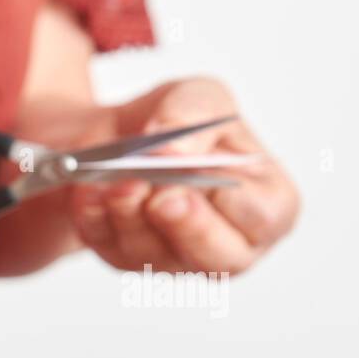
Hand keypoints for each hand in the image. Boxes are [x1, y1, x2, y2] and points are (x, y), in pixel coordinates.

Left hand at [69, 78, 297, 274]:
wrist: (123, 134)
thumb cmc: (180, 123)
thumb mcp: (199, 98)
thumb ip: (193, 117)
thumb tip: (172, 150)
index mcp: (265, 203)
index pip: (265, 218)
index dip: (234, 200)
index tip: (203, 174)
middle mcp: (223, 243)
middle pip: (218, 259)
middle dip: (188, 227)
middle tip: (164, 198)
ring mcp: (171, 258)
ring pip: (153, 255)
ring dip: (132, 216)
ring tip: (121, 182)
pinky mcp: (123, 258)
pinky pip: (108, 247)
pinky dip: (97, 217)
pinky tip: (92, 190)